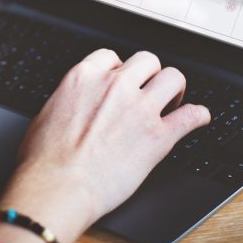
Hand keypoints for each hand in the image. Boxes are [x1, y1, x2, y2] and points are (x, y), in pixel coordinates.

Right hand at [0, 49, 210, 242]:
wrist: (57, 186)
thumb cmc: (44, 158)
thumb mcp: (47, 113)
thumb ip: (69, 99)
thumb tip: (74, 104)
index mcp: (84, 77)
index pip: (111, 56)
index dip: (118, 69)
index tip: (120, 80)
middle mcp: (114, 86)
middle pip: (147, 60)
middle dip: (149, 74)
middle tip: (148, 89)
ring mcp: (139, 108)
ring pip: (172, 78)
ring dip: (174, 88)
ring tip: (172, 100)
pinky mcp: (158, 136)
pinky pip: (191, 116)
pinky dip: (198, 116)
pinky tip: (196, 118)